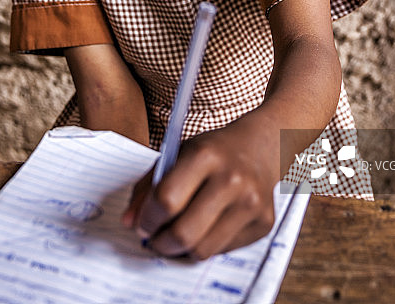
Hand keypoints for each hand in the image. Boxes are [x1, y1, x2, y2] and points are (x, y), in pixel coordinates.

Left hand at [121, 112, 278, 258]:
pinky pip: (223, 250)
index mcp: (205, 156)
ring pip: (203, 249)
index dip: (147, 218)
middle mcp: (231, 180)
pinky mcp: (264, 222)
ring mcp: (251, 203)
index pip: (166, 199)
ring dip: (181, 250)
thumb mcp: (177, 154)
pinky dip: (206, 245)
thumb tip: (129, 223)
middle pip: (184, 232)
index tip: (141, 223)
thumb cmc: (212, 150)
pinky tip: (202, 229)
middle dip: (160, 242)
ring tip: (175, 236)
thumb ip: (148, 187)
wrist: (259, 144)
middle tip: (153, 239)